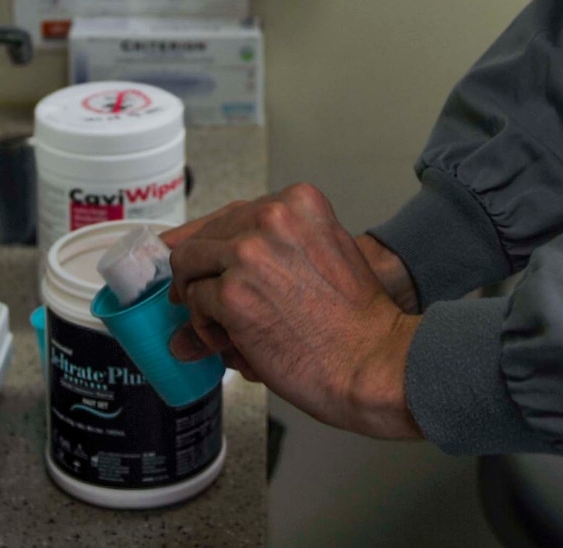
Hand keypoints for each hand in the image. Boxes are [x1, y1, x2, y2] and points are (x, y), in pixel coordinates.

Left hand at [162, 184, 422, 439]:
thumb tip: (210, 273)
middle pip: (204, 236)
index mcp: (299, 202)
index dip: (210, 241)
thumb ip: (268, 254)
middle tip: (206, 302)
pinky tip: (234, 342)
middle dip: (200, 271)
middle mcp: (271, 217)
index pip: (233, 212)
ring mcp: (248, 254)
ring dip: (200, 299)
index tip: (195, 257)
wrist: (373, 360)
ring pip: (189, 265)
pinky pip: (194, 303)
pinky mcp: (230, 294)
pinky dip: (205, 327)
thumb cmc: (356, 320)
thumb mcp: (321, 261)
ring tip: (228, 327)